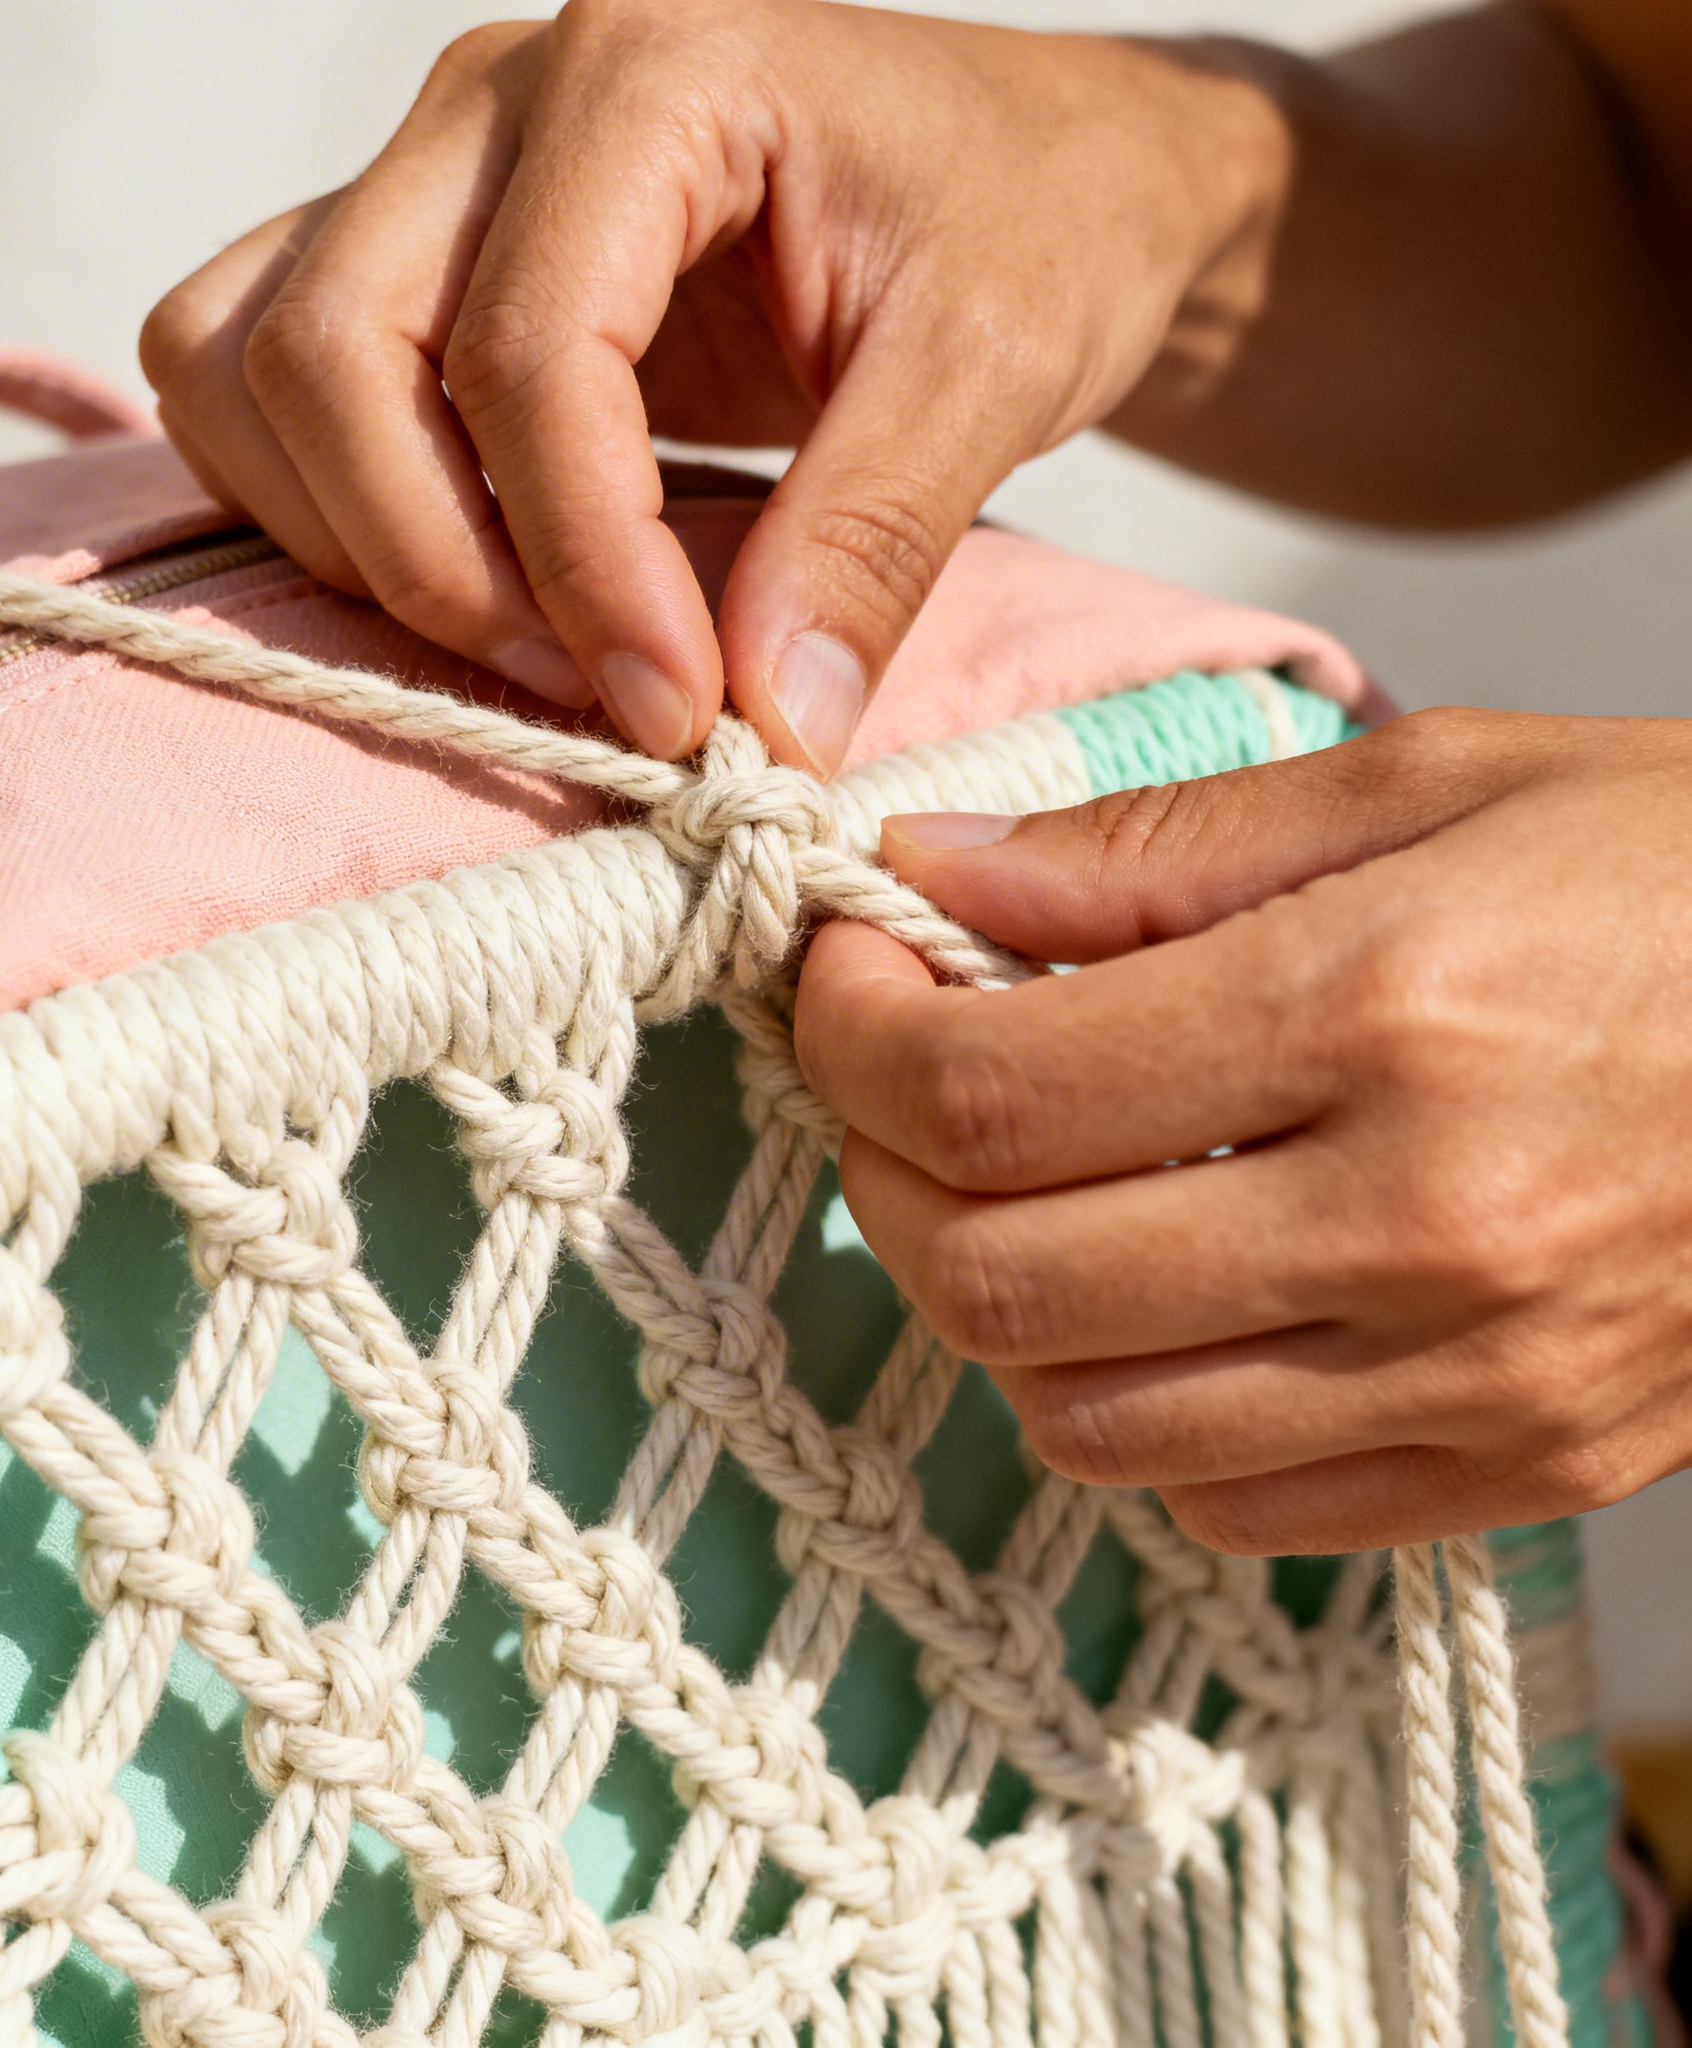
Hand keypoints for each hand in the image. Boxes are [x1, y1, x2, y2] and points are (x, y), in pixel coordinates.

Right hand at [140, 0, 1283, 770]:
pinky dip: (318, 504)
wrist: (1032, 173)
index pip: (528, 352)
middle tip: (599, 694)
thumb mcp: (996, 366)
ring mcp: (431, 170)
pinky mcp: (414, 255)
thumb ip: (873, 543)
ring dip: (358, 544)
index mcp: (654, 65)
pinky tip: (462, 575)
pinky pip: (251, 375)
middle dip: (444, 573)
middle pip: (331, 357)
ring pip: (246, 367)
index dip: (584, 568)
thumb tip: (766, 730)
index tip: (681, 718)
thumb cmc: (1032, 224)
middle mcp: (499, 96)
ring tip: (533, 642)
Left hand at [795, 708, 1691, 1552]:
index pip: (988, 1090)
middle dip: (883, 1174)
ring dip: (992, 1300)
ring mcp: (1475, 1377)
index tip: (838, 974)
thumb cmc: (1689, 873)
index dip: (851, 1036)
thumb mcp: (1428, 788)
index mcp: (1382, 1012)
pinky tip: (1157, 1288)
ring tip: (1016, 1182)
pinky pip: (1225, 1503)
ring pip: (1083, 1422)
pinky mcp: (1522, 1469)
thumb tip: (924, 874)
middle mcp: (1418, 1223)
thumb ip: (1146, 847)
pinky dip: (1130, 1406)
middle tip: (895, 1077)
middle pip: (1000, 1279)